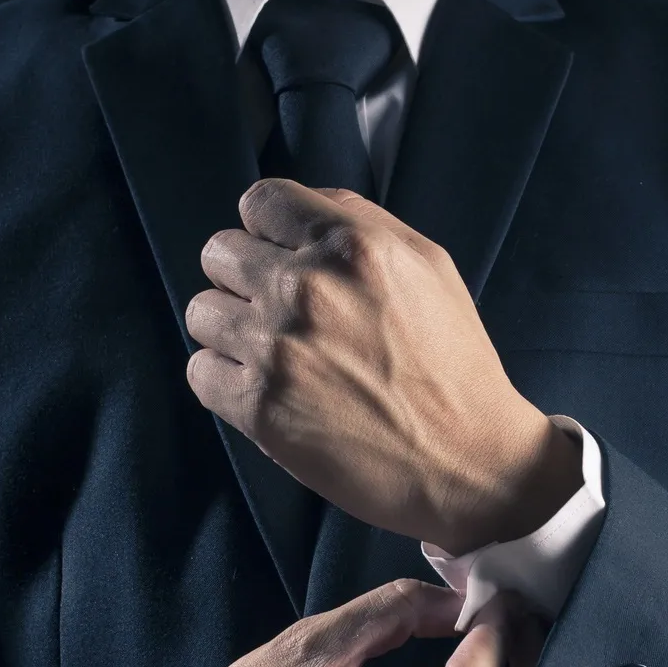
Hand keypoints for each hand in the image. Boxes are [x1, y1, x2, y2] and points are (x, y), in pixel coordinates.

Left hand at [185, 179, 582, 554]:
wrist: (467, 464)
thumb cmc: (454, 365)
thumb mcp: (429, 267)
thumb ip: (362, 223)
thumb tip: (302, 207)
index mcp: (351, 245)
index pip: (260, 202)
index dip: (266, 231)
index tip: (282, 259)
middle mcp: (306, 288)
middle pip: (219, 254)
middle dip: (244, 279)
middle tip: (281, 315)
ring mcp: (276, 348)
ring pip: (202, 312)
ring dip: (230, 331)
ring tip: (275, 357)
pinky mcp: (258, 406)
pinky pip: (200, 371)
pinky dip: (225, 381)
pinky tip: (268, 392)